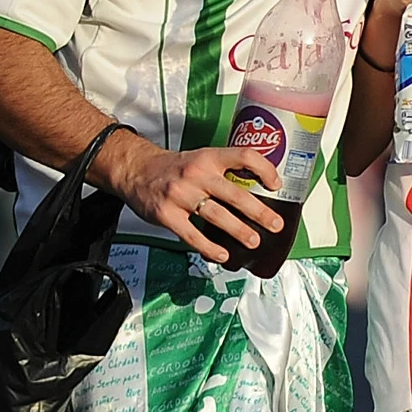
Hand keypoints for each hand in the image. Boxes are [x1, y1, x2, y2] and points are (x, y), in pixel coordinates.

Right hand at [94, 132, 284, 264]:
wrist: (135, 170)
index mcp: (208, 158)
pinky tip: (222, 255)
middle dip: (259, 212)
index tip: (276, 185)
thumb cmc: (173, 169)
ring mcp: (180, 195)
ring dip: (238, 231)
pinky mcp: (167, 214)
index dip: (264, 169)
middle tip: (275, 224)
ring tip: (253, 242)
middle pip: (234, 194)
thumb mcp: (200, 159)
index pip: (243, 156)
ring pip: (216, 215)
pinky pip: (192, 235)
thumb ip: (223, 172)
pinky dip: (209, 247)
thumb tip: (256, 191)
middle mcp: (196, 174)